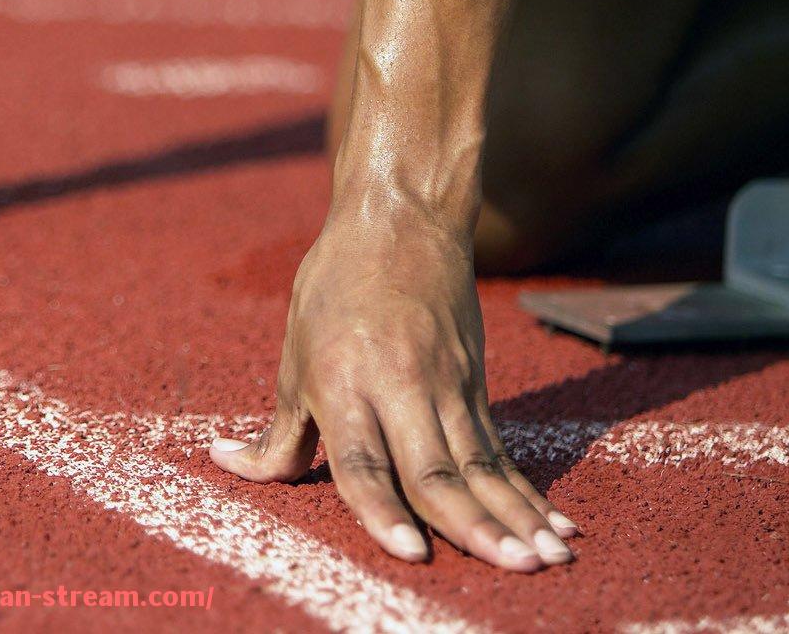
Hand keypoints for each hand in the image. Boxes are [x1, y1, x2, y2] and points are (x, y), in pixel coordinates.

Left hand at [210, 205, 577, 570]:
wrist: (401, 221)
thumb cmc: (332, 288)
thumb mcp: (293, 356)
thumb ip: (277, 431)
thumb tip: (232, 466)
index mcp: (343, 383)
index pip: (364, 462)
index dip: (384, 510)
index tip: (412, 553)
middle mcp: (400, 389)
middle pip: (436, 471)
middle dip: (474, 527)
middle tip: (511, 567)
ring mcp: (446, 388)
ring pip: (481, 466)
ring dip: (515, 518)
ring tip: (547, 559)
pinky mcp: (475, 387)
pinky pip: (499, 452)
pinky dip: (527, 493)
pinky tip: (556, 526)